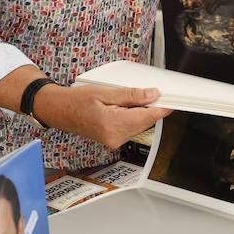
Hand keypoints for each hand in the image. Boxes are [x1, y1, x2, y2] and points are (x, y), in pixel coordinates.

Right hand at [33, 84, 169, 149]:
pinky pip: (131, 128)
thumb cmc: (77, 100)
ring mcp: (114, 141)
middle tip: (153, 92)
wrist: (59, 111)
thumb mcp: (105, 92)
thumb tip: (153, 95)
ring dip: (141, 112)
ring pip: (140, 125)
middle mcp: (115, 137)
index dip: (163, 107)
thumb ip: (131, 95)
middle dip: (151, 107)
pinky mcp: (113, 141)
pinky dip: (133, 117)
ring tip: (130, 98)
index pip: (147, 117)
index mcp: (113, 124)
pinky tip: (126, 107)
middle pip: (145, 122)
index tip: (174, 100)